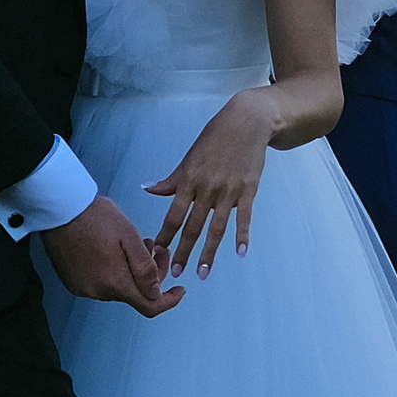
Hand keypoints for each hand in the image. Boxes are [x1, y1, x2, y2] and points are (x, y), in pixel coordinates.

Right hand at [44, 195, 184, 314]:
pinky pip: (101, 283)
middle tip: (156, 249)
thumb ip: (145, 268)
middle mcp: (98, 291)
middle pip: (134, 294)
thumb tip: (157, 293)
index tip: (179, 290)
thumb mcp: (129, 236)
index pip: (149, 306)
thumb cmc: (94, 216)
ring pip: (118, 288)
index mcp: (115, 282)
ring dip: (131, 272)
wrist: (60, 208)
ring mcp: (83, 288)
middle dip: (151, 276)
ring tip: (134, 245)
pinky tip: (113, 251)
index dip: (168, 301)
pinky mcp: (73, 282)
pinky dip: (113, 272)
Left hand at [143, 91, 274, 277]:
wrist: (246, 122)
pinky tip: (239, 252)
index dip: (165, 235)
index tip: (156, 253)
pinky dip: (242, 235)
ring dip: (209, 252)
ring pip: (216, 227)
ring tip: (203, 272)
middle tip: (177, 273)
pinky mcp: (248, 190)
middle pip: (193, 226)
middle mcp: (207, 188)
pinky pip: (244, 217)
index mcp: (189, 180)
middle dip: (184, 252)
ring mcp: (228, 190)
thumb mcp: (189, 158)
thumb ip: (171, 179)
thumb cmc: (214, 139)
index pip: (173, 214)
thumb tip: (148, 188)